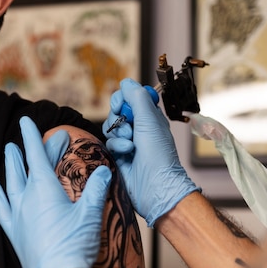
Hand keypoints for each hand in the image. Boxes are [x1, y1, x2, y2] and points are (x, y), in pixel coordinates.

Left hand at [0, 117, 111, 267]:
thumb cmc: (75, 245)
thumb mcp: (91, 213)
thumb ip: (97, 189)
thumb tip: (105, 171)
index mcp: (44, 189)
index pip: (37, 155)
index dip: (33, 136)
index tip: (26, 121)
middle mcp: (26, 199)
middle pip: (27, 167)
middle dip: (34, 149)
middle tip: (46, 139)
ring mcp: (18, 216)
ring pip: (11, 183)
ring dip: (11, 165)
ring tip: (9, 151)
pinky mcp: (14, 233)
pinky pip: (1, 208)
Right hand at [102, 78, 199, 226]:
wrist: (154, 185)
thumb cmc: (158, 153)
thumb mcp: (149, 119)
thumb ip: (136, 97)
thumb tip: (125, 82)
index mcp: (149, 116)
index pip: (130, 98)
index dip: (122, 99)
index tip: (121, 105)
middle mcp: (139, 128)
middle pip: (116, 112)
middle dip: (118, 119)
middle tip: (129, 129)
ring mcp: (128, 142)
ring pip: (110, 127)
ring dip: (118, 134)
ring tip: (130, 144)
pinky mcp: (118, 156)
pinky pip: (108, 143)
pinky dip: (116, 146)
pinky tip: (126, 154)